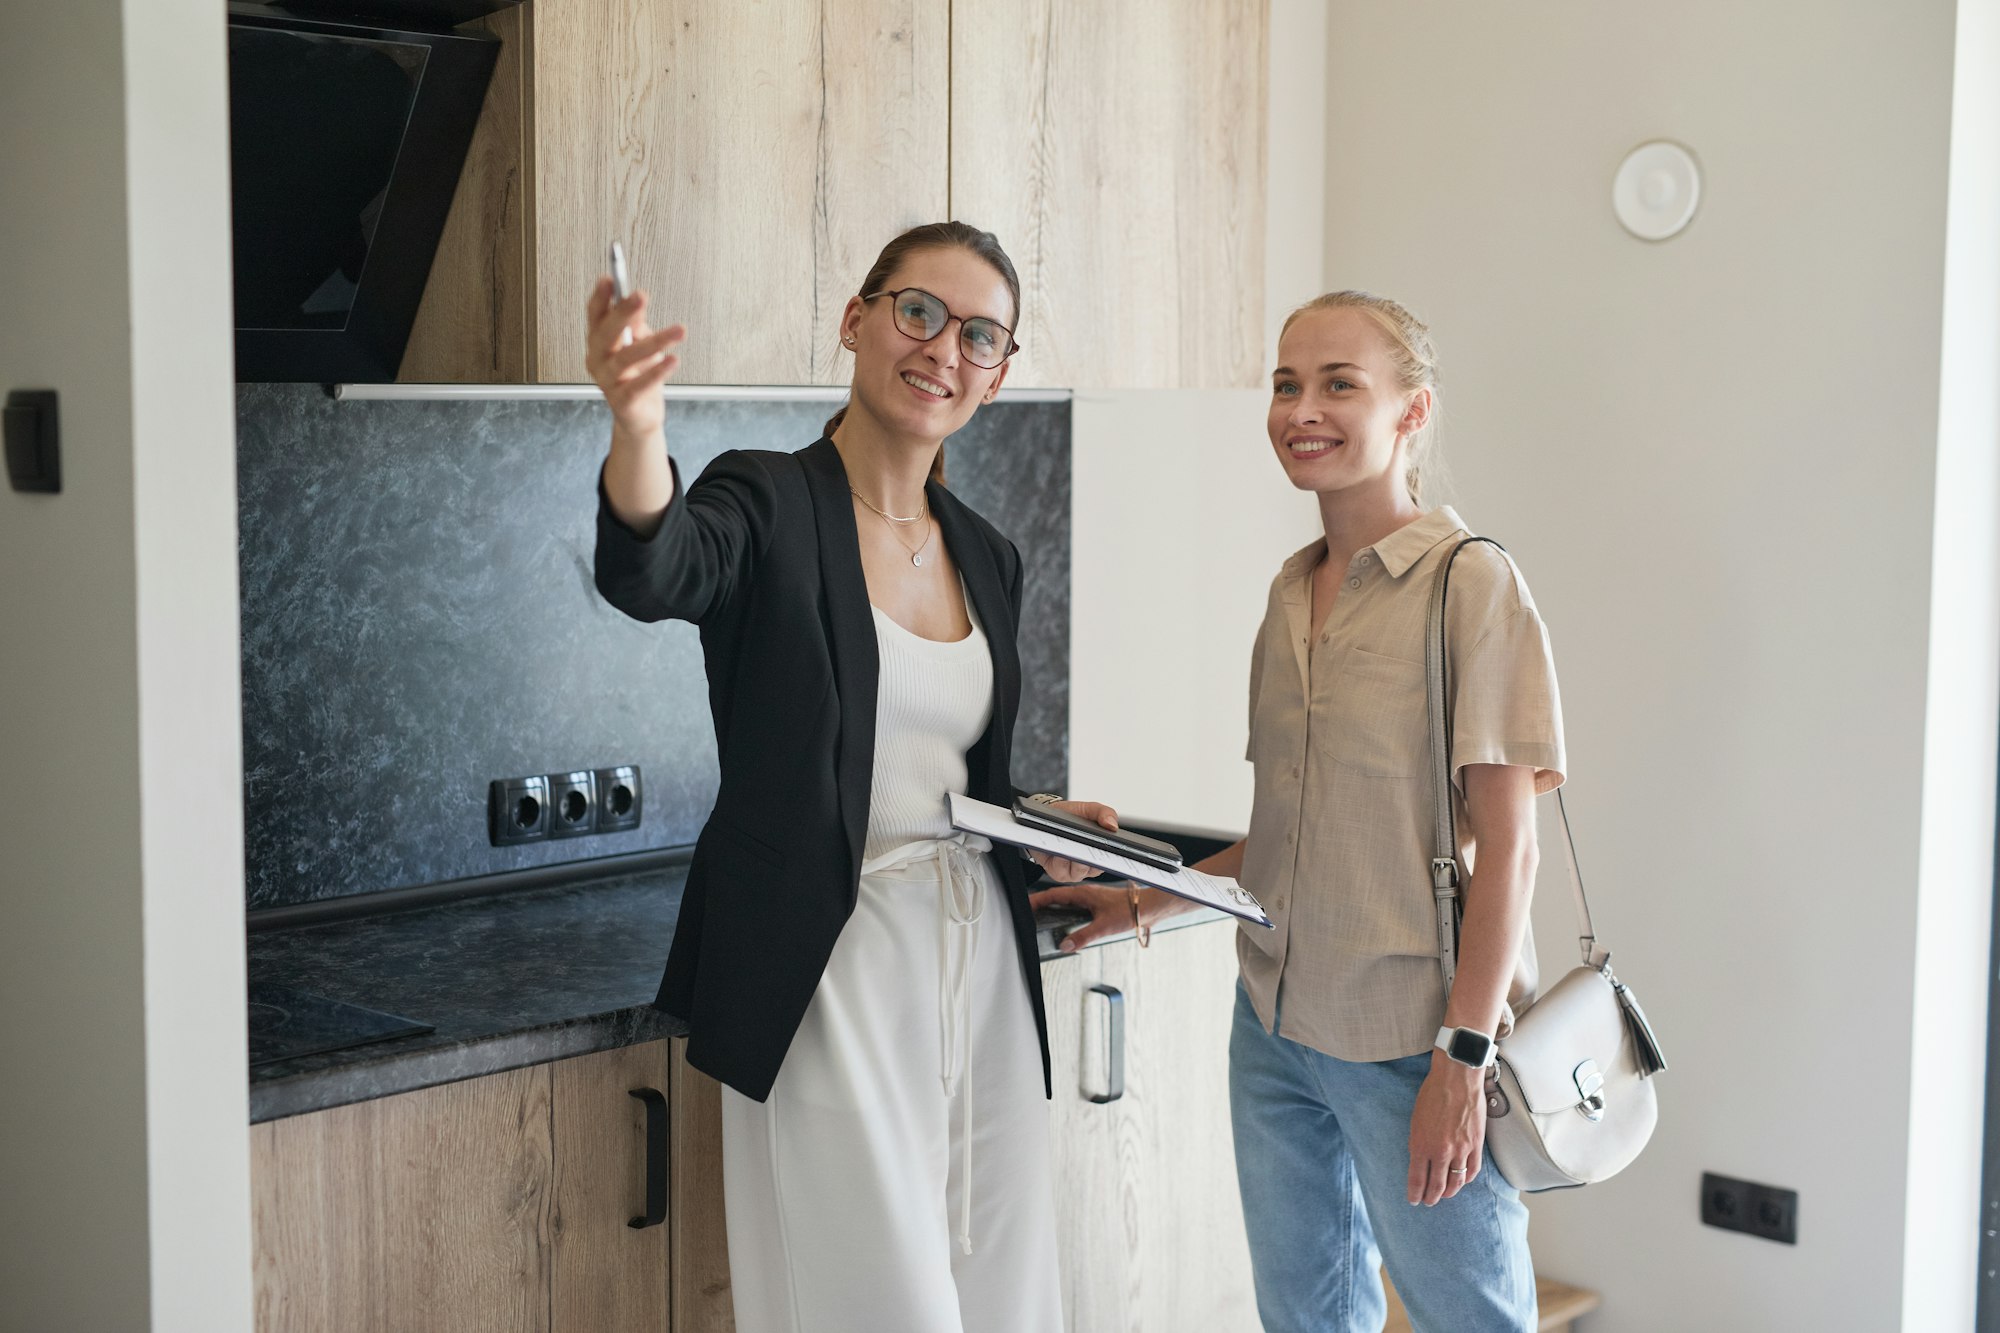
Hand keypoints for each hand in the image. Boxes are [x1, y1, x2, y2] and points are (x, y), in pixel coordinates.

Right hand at [583, 276, 686, 437]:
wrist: (638, 417)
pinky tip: (673, 360)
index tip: (610, 278)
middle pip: (606, 333)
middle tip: (640, 295)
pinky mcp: (622, 401)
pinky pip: (639, 385)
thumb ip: (635, 324)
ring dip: (655, 342)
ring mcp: (607, 381)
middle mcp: (597, 359)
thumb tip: (637, 299)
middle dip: (623, 313)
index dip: (600, 297)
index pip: (594, 315)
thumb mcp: (637, 344)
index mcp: (598, 342)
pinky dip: (657, 372)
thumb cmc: (636, 376)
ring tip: (679, 331)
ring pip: (627, 358)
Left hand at [1025, 800, 1119, 884]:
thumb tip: (1113, 826)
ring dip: (1074, 855)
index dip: (1112, 854)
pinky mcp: (1059, 874)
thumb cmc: (1069, 816)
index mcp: (1102, 851)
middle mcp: (1090, 865)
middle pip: (1096, 867)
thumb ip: (1105, 813)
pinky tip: (1057, 849)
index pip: (1113, 859)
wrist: (1043, 820)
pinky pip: (1062, 870)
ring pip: (1079, 870)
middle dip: (1090, 855)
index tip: (1108, 846)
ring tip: (1069, 841)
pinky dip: (1060, 858)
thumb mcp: (1089, 809)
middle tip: (1086, 841)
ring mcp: (1075, 872)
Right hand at [1028, 882, 1144, 952]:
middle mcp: (1085, 894)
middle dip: (1041, 905)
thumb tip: (1065, 945)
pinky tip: (1065, 924)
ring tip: (1041, 918)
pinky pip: (1075, 908)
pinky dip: (1065, 914)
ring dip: (1053, 908)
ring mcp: (1090, 899)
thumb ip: (1083, 936)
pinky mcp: (1097, 906)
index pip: (1052, 894)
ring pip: (1066, 902)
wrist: (1148, 908)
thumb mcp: (1104, 926)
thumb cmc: (1130, 910)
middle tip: (1028, 914)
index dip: (1037, 900)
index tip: (1025, 905)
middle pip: (1056, 897)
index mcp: (1083, 893)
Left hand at [1406, 1054, 1486, 1205]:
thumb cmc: (1432, 1094)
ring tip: (1444, 1195)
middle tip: (1428, 1202)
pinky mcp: (1476, 1145)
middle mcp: (1440, 1151)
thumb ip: (1419, 1142)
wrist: (1455, 1079)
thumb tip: (1421, 1160)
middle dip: (1431, 1197)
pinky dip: (1466, 1179)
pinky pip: (1472, 1171)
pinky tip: (1462, 1181)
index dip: (1415, 1193)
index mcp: (1420, 1144)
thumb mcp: (1416, 1120)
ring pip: (1456, 1182)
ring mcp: (1460, 1150)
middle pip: (1436, 1185)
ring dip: (1449, 1192)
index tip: (1414, 1200)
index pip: (1416, 1178)